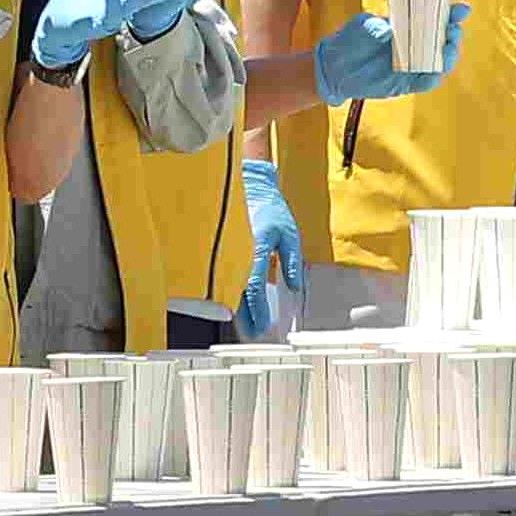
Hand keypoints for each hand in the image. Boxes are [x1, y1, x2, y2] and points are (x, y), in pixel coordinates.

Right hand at [234, 160, 302, 338]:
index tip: (263, 327)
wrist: (248, 182)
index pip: (254, 287)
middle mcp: (239, 252)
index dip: (257, 311)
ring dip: (234, 306)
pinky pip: (223, 273)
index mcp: (257, 249)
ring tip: (241, 323)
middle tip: (250, 333)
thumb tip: (294, 286)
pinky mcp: (222, 247)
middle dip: (244, 316)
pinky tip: (230, 300)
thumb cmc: (270, 205)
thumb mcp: (290, 233)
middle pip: (237, 293)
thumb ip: (292, 262)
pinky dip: (227, 290)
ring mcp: (228, 250)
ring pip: (227, 286)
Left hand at [314, 1, 468, 105]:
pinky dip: (434, 76)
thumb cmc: (350, 40)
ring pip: (440, 64)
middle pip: (443, 42)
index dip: (451, 15)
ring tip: (448, 47)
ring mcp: (411, 66)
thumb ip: (385, 24)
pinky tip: (437, 69)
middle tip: (453, 30)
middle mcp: (413, 47)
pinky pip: (425, 82)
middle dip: (453, 35)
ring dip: (449, 56)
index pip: (435, 21)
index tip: (461, 10)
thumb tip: (401, 25)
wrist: (333, 66)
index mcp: (408, 28)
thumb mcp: (368, 25)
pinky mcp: (404, 84)